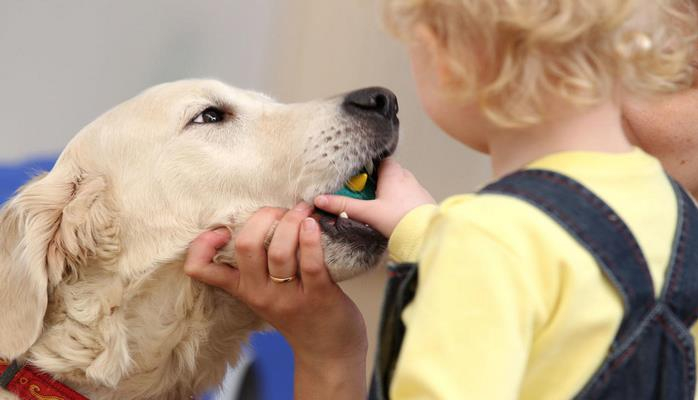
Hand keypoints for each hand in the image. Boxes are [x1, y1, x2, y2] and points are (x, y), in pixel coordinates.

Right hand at [183, 203, 366, 397]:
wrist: (327, 353)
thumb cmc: (298, 314)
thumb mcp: (264, 294)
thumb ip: (255, 266)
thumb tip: (255, 219)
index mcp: (243, 289)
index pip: (202, 269)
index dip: (201, 245)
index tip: (220, 230)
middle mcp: (260, 293)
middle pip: (246, 246)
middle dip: (263, 217)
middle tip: (280, 211)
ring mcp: (287, 296)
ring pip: (279, 251)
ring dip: (291, 222)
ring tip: (302, 211)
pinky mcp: (318, 296)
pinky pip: (310, 262)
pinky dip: (310, 238)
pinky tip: (313, 225)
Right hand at [314, 157, 434, 237]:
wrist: (426, 235)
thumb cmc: (400, 220)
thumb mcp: (368, 212)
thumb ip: (344, 205)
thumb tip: (321, 200)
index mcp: (393, 173)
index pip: (379, 160)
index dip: (367, 167)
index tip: (357, 177)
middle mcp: (407, 177)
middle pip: (387, 173)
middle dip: (375, 182)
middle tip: (363, 195)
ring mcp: (417, 189)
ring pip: (398, 185)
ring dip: (388, 193)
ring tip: (377, 207)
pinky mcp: (423, 202)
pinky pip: (408, 197)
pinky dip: (399, 202)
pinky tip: (393, 215)